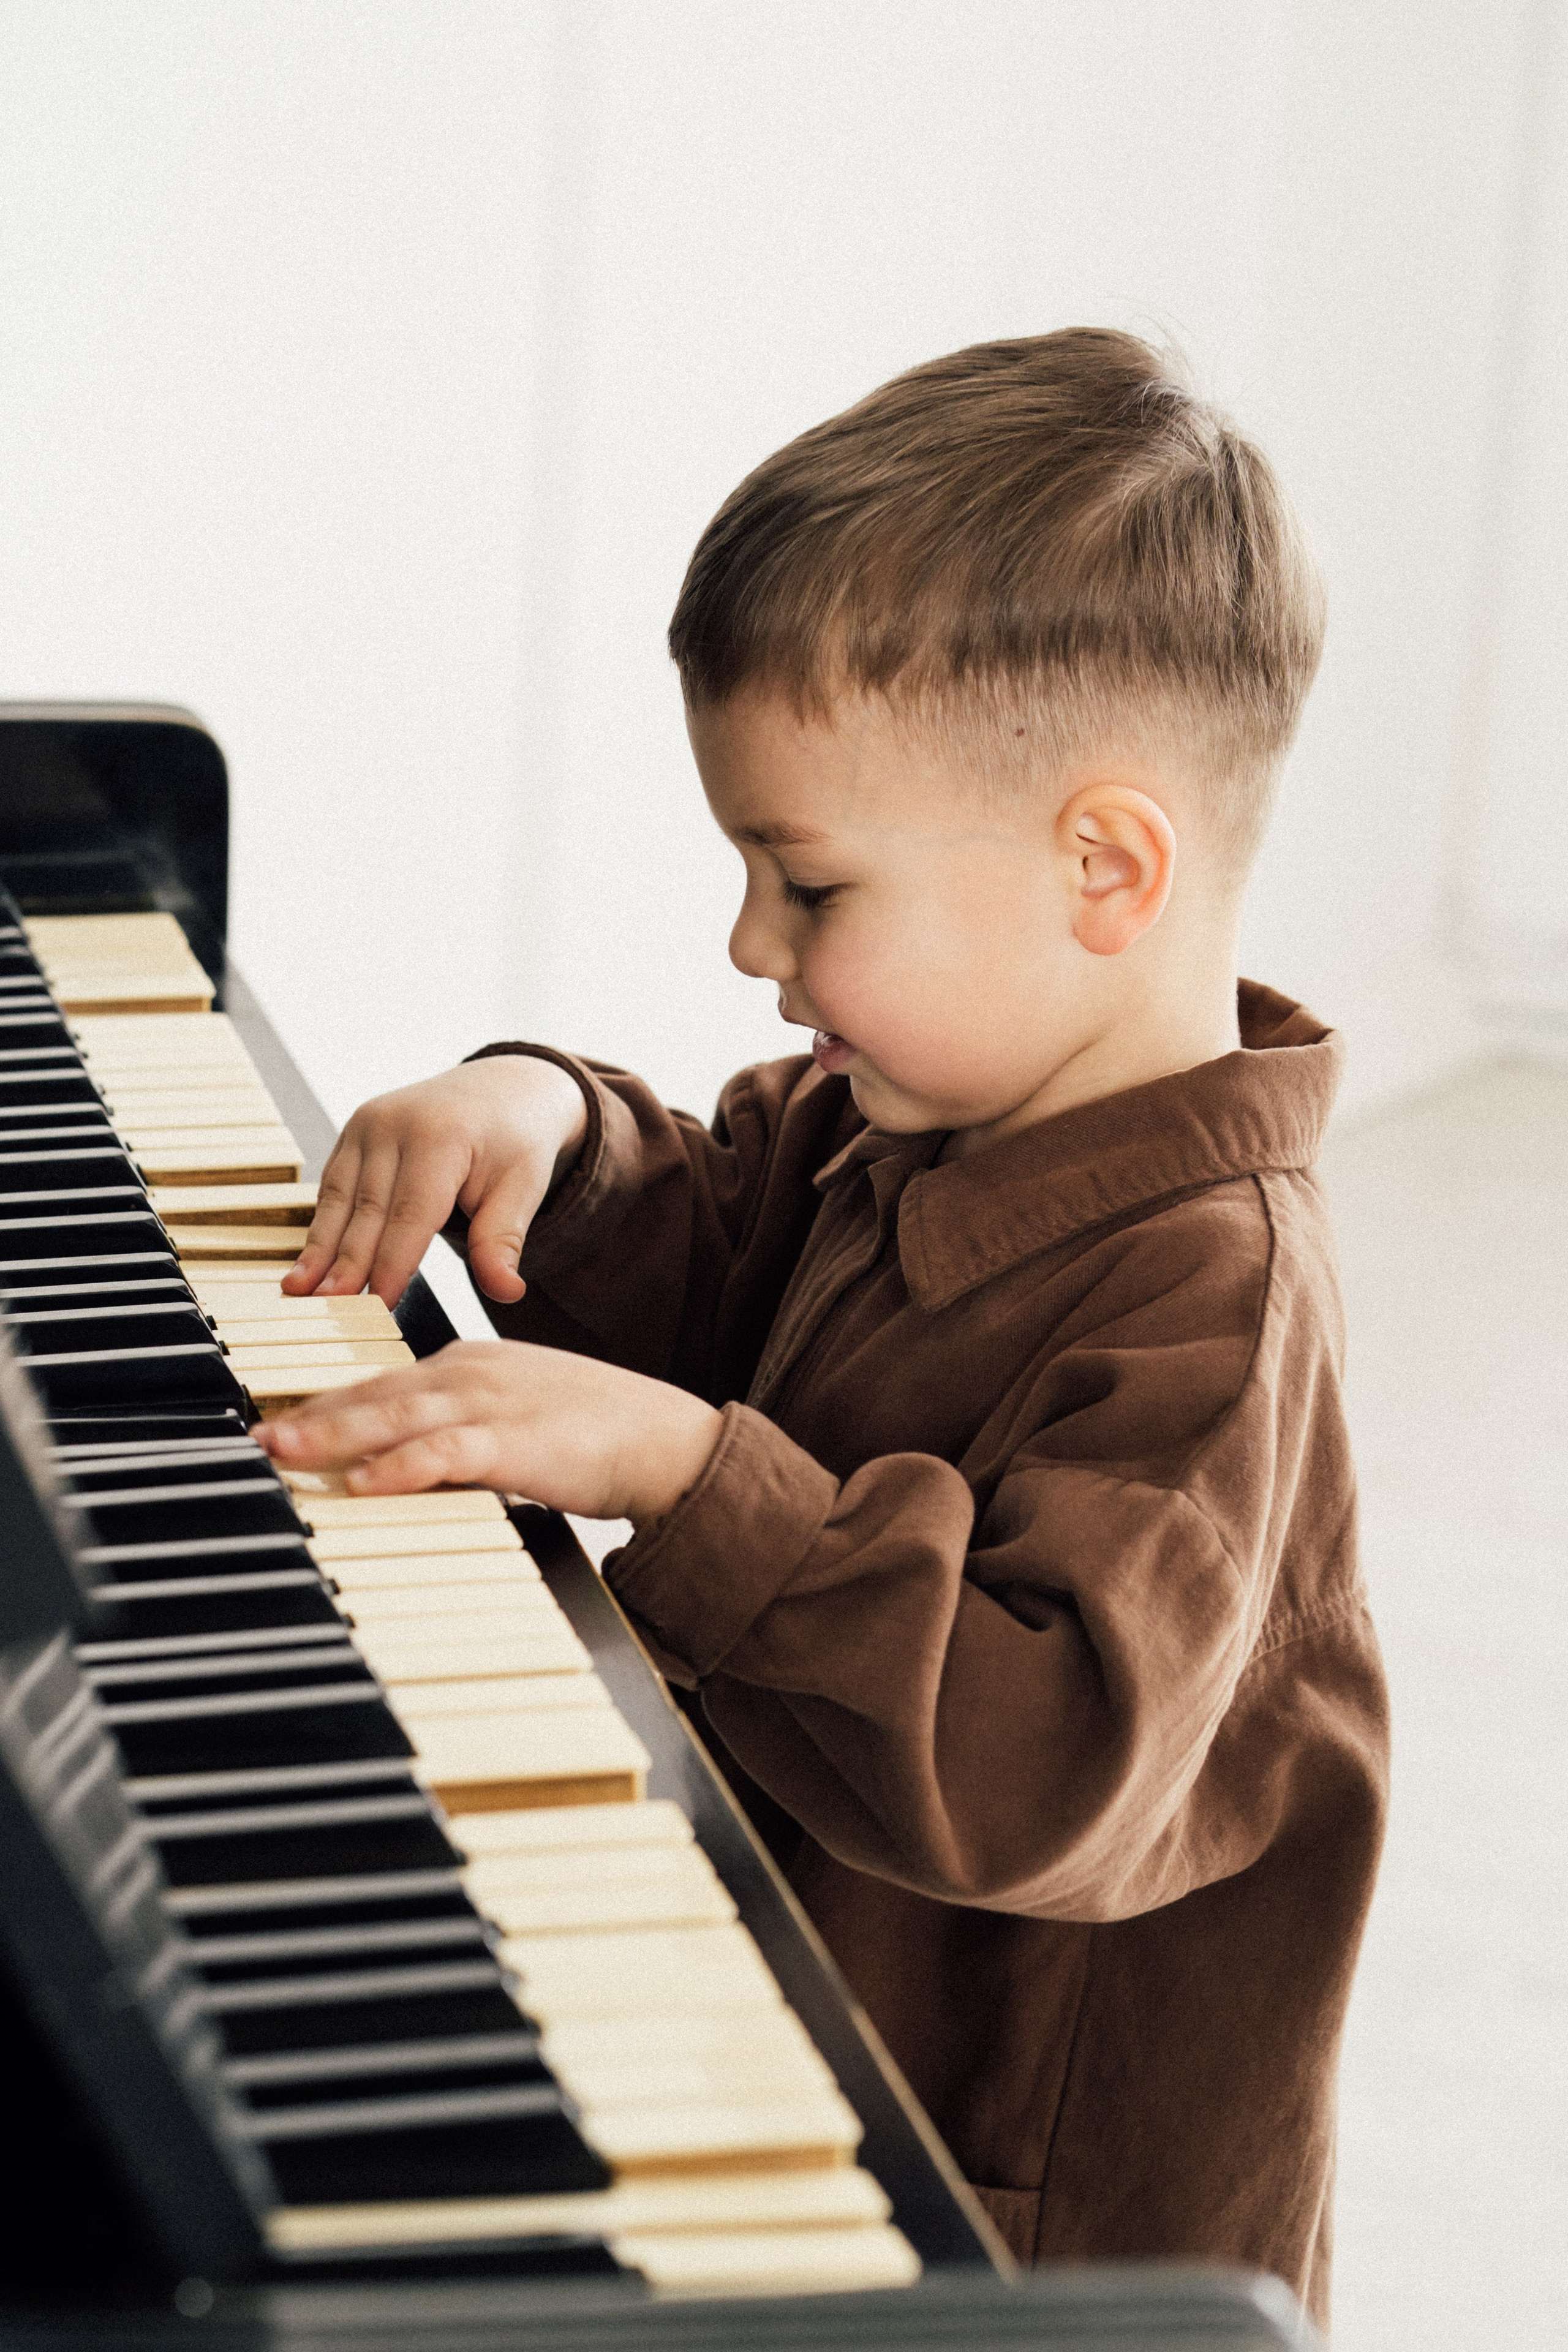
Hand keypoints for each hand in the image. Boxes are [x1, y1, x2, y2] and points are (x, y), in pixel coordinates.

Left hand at [254, 1339, 724, 1524]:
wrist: (665, 1439)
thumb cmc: (595, 1435)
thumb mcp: (515, 1423)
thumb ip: (459, 1437)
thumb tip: (403, 1466)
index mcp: (470, 1366)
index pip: (381, 1381)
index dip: (325, 1403)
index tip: (277, 1420)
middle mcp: (471, 1374)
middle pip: (373, 1393)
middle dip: (309, 1415)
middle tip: (255, 1433)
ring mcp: (492, 1404)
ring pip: (395, 1415)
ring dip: (332, 1435)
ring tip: (281, 1451)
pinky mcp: (515, 1442)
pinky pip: (445, 1451)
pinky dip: (400, 1464)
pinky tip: (364, 1480)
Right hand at [284, 1056, 587, 1306]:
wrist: (502, 1087)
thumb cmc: (514, 1141)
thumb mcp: (524, 1186)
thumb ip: (503, 1239)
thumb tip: (507, 1291)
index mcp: (441, 1137)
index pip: (412, 1214)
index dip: (393, 1264)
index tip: (380, 1306)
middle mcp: (395, 1125)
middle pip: (368, 1210)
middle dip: (347, 1265)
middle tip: (327, 1311)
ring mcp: (367, 1124)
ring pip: (340, 1199)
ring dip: (320, 1249)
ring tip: (299, 1293)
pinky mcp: (353, 1132)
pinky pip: (334, 1186)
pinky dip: (324, 1226)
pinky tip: (310, 1262)